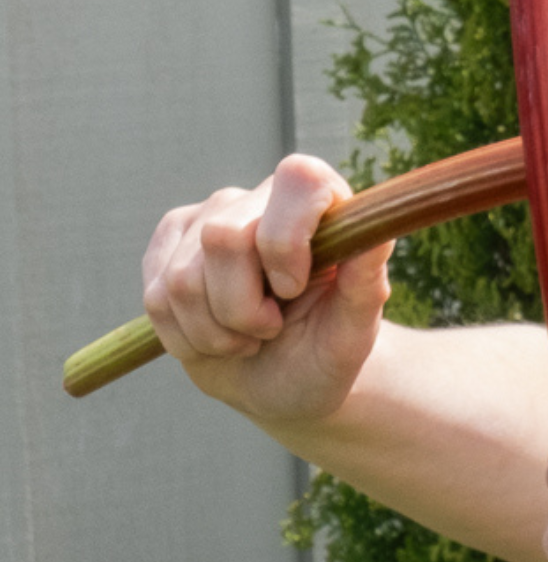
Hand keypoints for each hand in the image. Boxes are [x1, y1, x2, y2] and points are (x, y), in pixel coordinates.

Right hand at [141, 153, 392, 423]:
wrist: (284, 381)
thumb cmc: (326, 352)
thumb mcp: (355, 332)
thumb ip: (366, 284)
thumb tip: (376, 235)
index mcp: (319, 206)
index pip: (299, 179)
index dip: (287, 239)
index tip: (293, 289)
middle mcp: (259, 201)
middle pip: (224, 237)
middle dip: (243, 308)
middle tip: (271, 330)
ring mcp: (205, 221)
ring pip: (183, 279)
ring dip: (217, 332)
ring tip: (249, 340)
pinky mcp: (166, 249)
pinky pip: (156, 298)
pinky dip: (188, 338)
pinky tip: (217, 339)